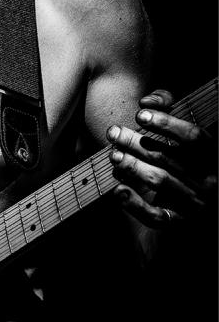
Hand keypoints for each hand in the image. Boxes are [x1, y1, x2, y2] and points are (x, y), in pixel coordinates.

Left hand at [106, 89, 216, 226]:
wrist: (196, 192)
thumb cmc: (182, 150)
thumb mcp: (181, 125)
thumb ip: (167, 105)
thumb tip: (147, 101)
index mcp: (212, 154)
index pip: (193, 137)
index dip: (166, 124)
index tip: (139, 114)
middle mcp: (207, 178)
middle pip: (168, 158)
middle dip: (135, 143)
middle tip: (112, 132)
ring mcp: (194, 202)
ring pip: (161, 182)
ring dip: (133, 167)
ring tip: (114, 154)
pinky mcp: (179, 220)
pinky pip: (157, 216)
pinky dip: (136, 205)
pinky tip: (118, 190)